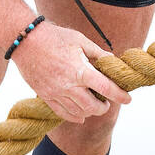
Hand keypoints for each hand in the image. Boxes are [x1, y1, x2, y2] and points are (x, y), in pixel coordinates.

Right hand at [9, 21, 132, 123]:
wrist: (26, 41)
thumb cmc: (54, 37)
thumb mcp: (80, 40)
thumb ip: (97, 53)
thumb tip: (112, 60)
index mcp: (81, 70)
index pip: (106, 88)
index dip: (120, 95)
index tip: (128, 99)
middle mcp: (69, 85)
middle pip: (93, 107)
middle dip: (104, 107)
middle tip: (107, 102)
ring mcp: (56, 93)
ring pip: (78, 113)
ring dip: (90, 112)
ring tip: (93, 105)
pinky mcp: (45, 96)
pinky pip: (62, 114)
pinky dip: (74, 117)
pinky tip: (80, 116)